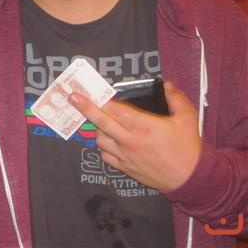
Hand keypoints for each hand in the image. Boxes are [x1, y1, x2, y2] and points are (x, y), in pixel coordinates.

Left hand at [69, 81, 201, 191]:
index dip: (98, 99)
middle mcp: (129, 140)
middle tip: (72, 98)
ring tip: (101, 122)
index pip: (114, 109)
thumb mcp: (188, 118)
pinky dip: (103, 147)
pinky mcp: (125, 168)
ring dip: (97, 128)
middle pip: (100, 122)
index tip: (85, 91)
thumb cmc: (188, 148)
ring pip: (100, 139)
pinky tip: (108, 141)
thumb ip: (175, 98)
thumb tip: (165, 84)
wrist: (191, 180)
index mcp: (143, 126)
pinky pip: (105, 156)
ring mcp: (125, 155)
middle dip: (84, 108)